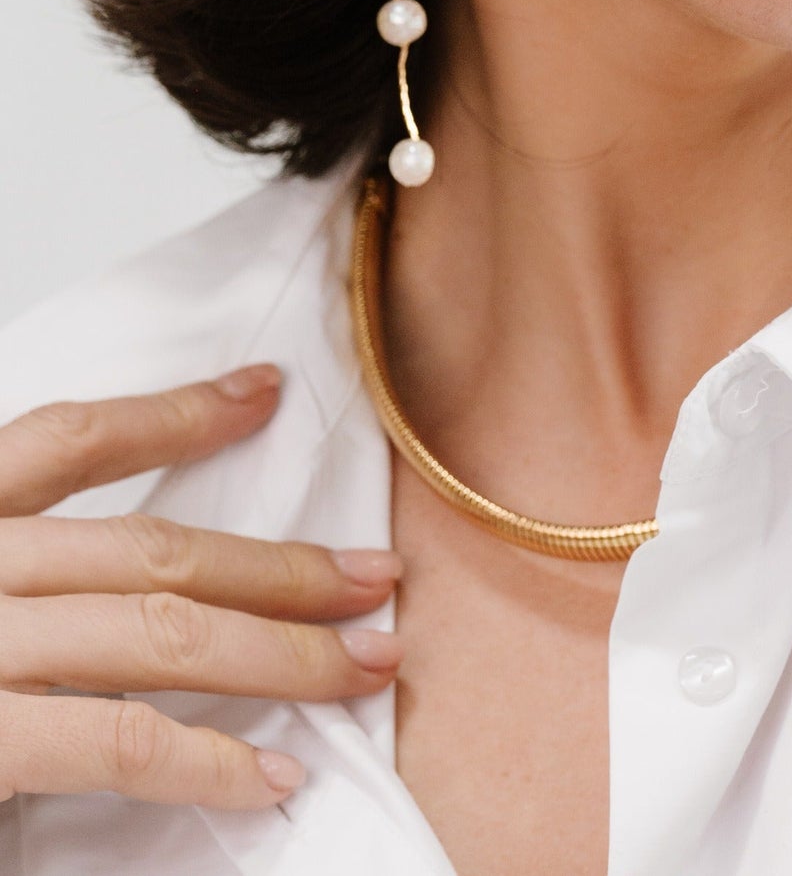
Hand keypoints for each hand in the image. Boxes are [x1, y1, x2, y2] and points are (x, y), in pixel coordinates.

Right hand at [0, 365, 403, 810]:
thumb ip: (10, 571)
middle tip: (377, 577)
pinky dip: (208, 760)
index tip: (264, 392)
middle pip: (150, 546)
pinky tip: (272, 778)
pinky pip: (117, 741)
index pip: (70, 438)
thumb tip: (117, 578)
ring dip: (281, 650)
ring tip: (364, 661)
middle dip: (280, 564)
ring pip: (159, 628)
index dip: (178, 413)